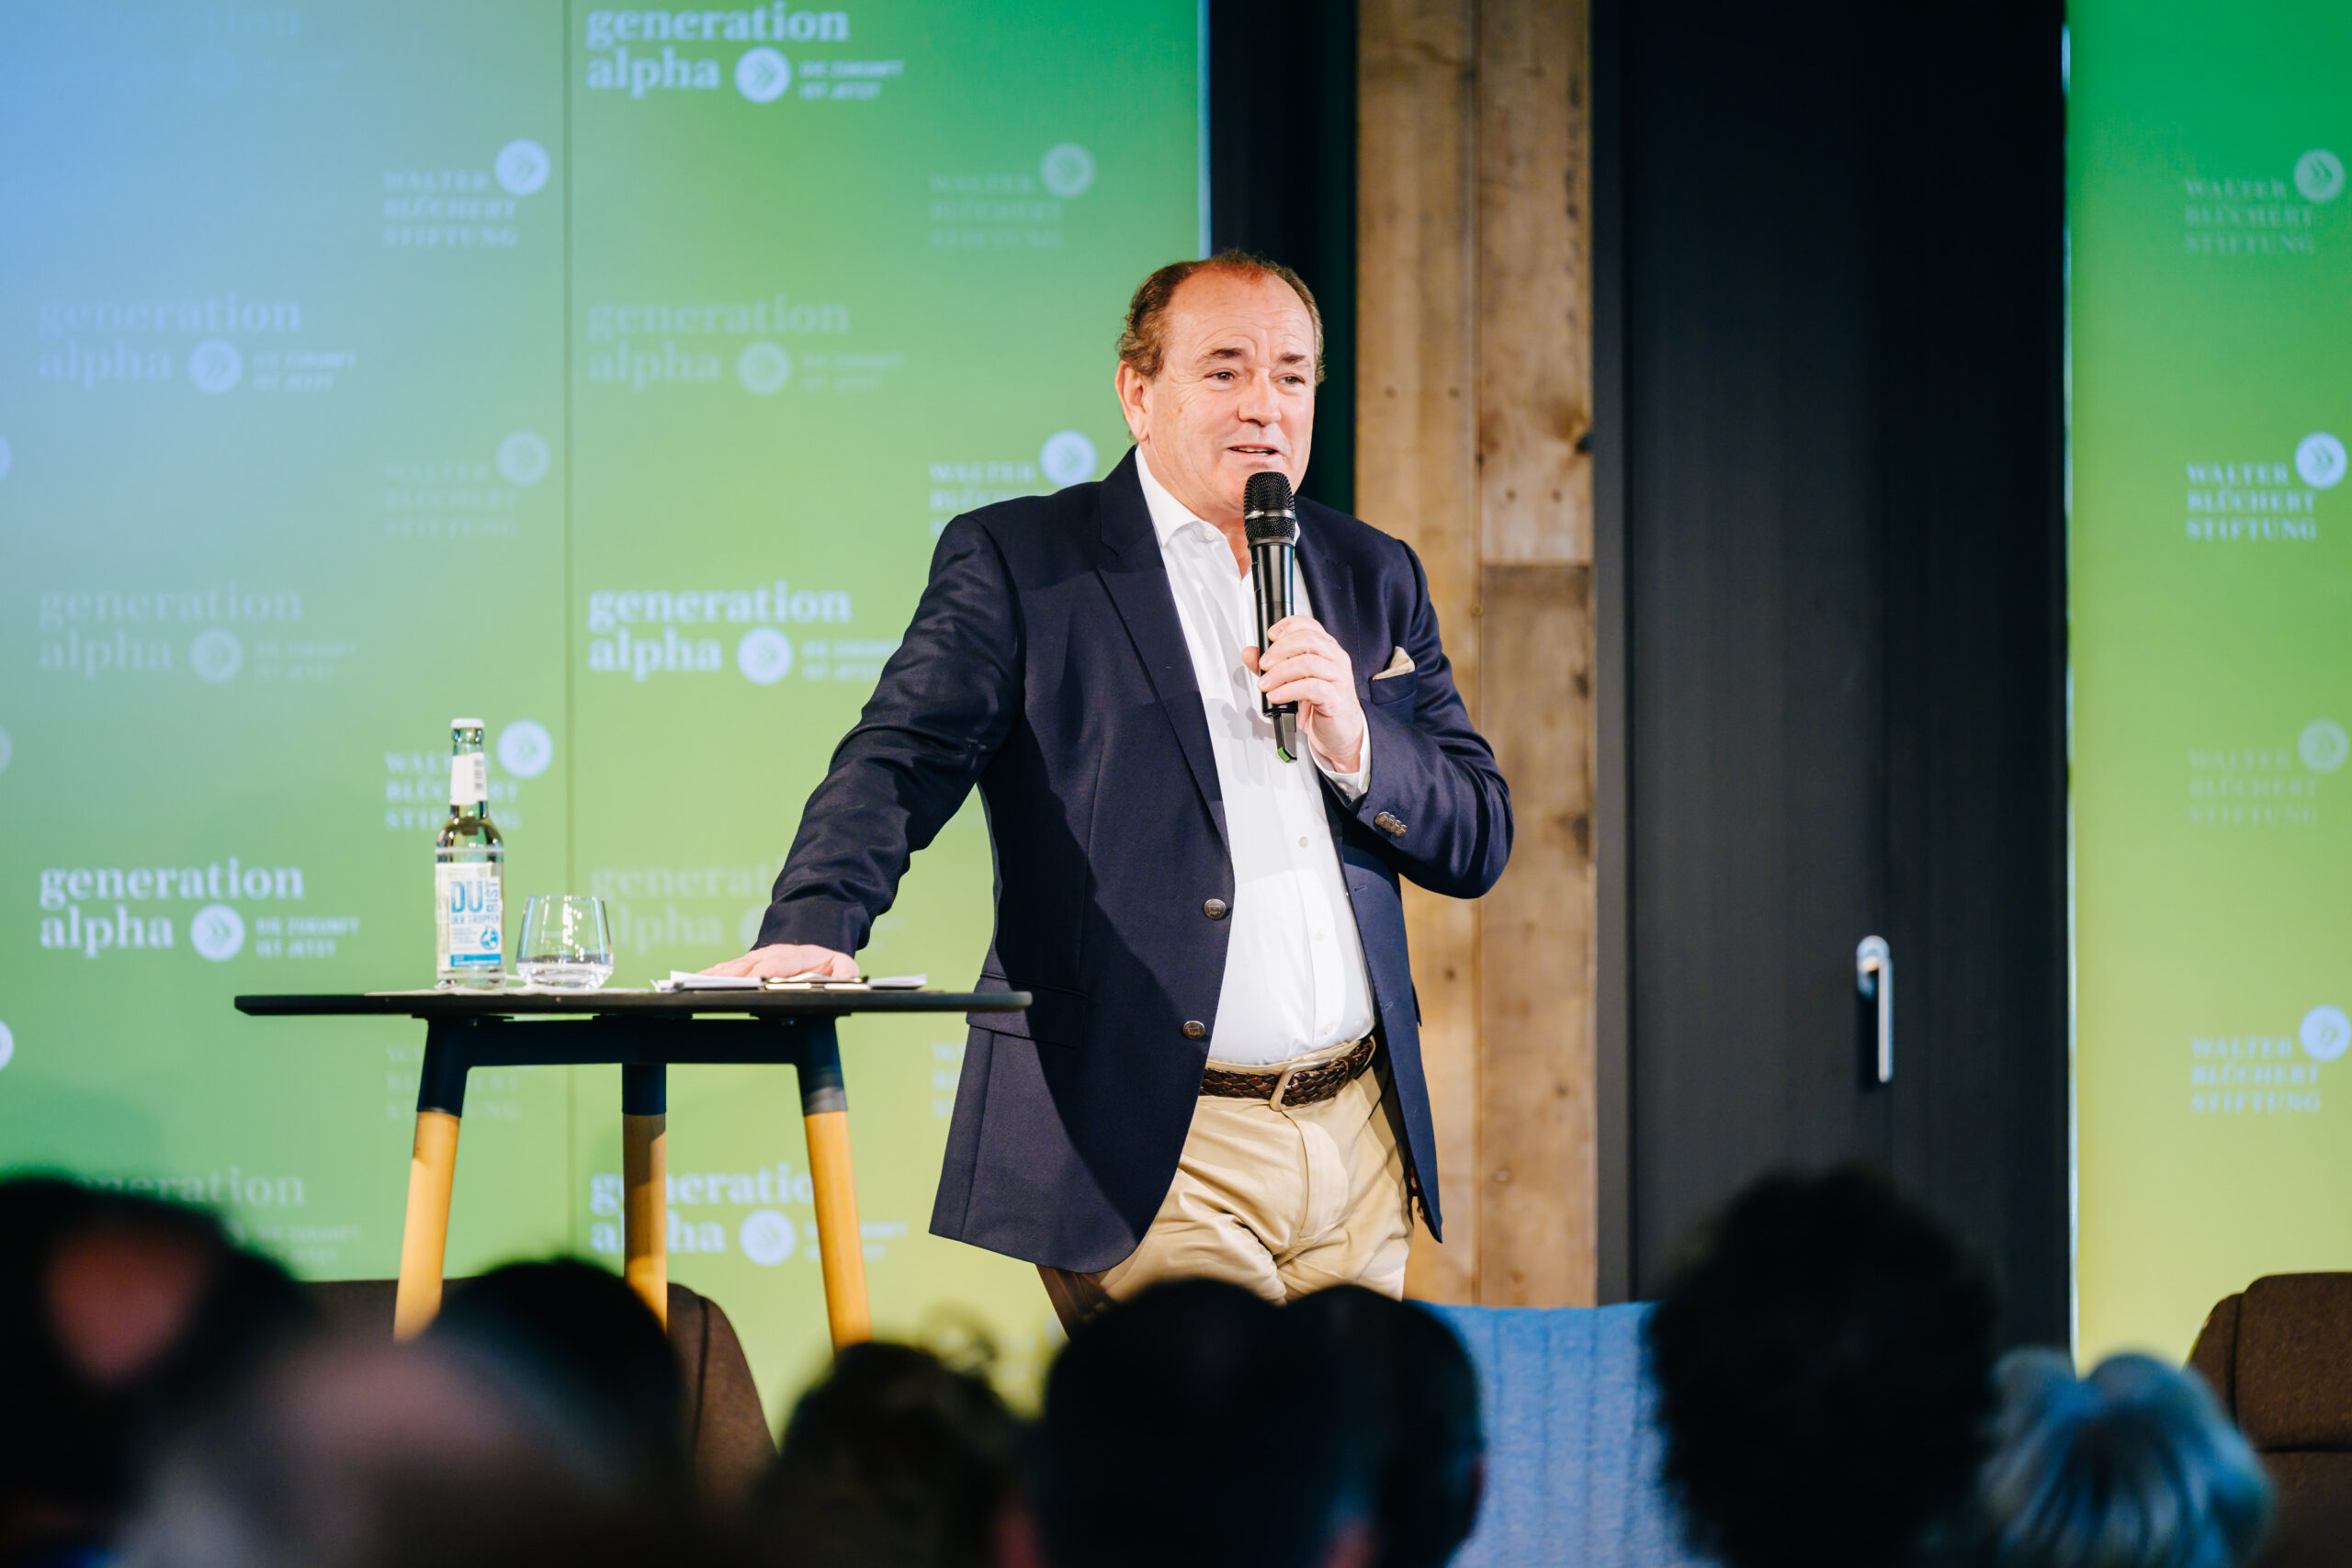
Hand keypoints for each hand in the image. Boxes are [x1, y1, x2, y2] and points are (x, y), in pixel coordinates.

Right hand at [702, 943, 857, 979]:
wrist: (816, 943)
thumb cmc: (828, 963)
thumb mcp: (844, 967)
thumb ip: (846, 973)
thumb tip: (844, 975)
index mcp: (797, 957)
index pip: (778, 964)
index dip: (763, 971)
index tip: (750, 979)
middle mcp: (773, 955)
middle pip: (748, 965)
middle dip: (730, 975)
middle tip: (710, 985)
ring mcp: (758, 957)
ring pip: (734, 965)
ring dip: (715, 974)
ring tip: (693, 982)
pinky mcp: (747, 964)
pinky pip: (727, 968)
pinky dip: (712, 974)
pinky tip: (695, 980)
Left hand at [1246, 614, 1363, 772]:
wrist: (1339, 733)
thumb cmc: (1320, 704)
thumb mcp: (1292, 681)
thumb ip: (1271, 666)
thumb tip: (1250, 653)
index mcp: (1327, 650)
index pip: (1310, 625)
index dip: (1288, 625)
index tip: (1270, 635)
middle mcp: (1335, 660)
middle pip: (1308, 640)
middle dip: (1279, 649)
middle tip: (1263, 664)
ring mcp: (1338, 678)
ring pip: (1308, 663)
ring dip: (1280, 672)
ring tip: (1265, 684)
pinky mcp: (1336, 698)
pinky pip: (1312, 688)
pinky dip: (1288, 690)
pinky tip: (1276, 695)